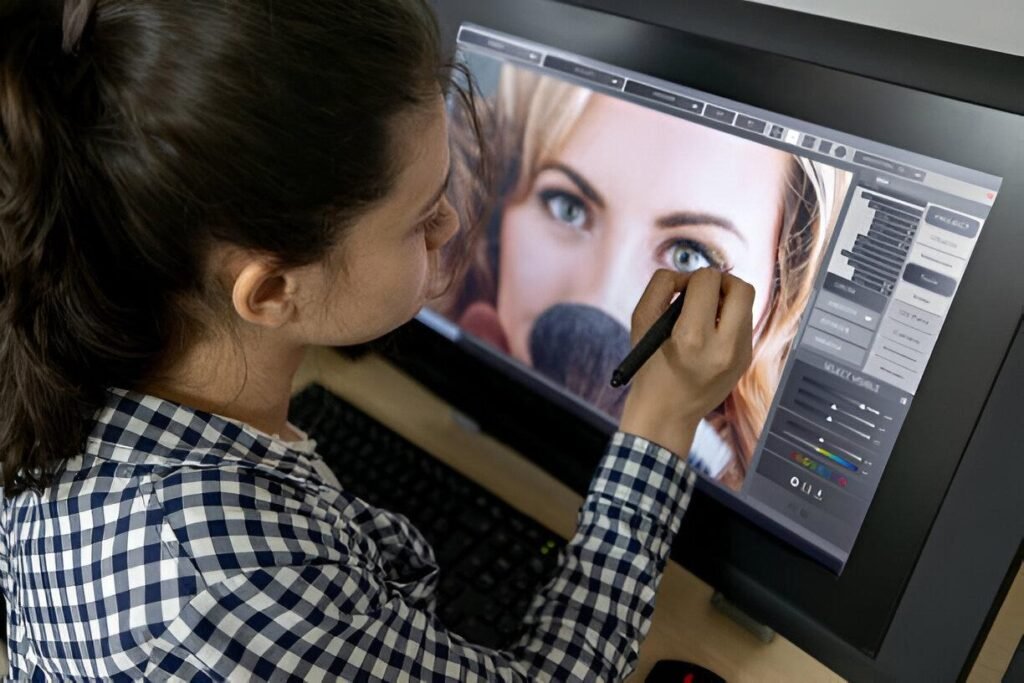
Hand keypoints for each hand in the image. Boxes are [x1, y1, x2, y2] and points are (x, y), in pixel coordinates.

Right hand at [619, 268, 754, 457]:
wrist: (667, 414)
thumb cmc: (649, 367)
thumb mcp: (641, 322)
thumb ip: (661, 286)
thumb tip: (687, 276)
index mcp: (693, 337)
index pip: (709, 281)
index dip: (691, 278)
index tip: (680, 292)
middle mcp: (724, 347)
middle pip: (742, 288)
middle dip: (721, 282)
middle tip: (703, 292)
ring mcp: (740, 356)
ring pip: (745, 304)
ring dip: (724, 301)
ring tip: (702, 317)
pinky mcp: (746, 361)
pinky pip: (744, 323)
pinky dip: (727, 320)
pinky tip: (708, 335)